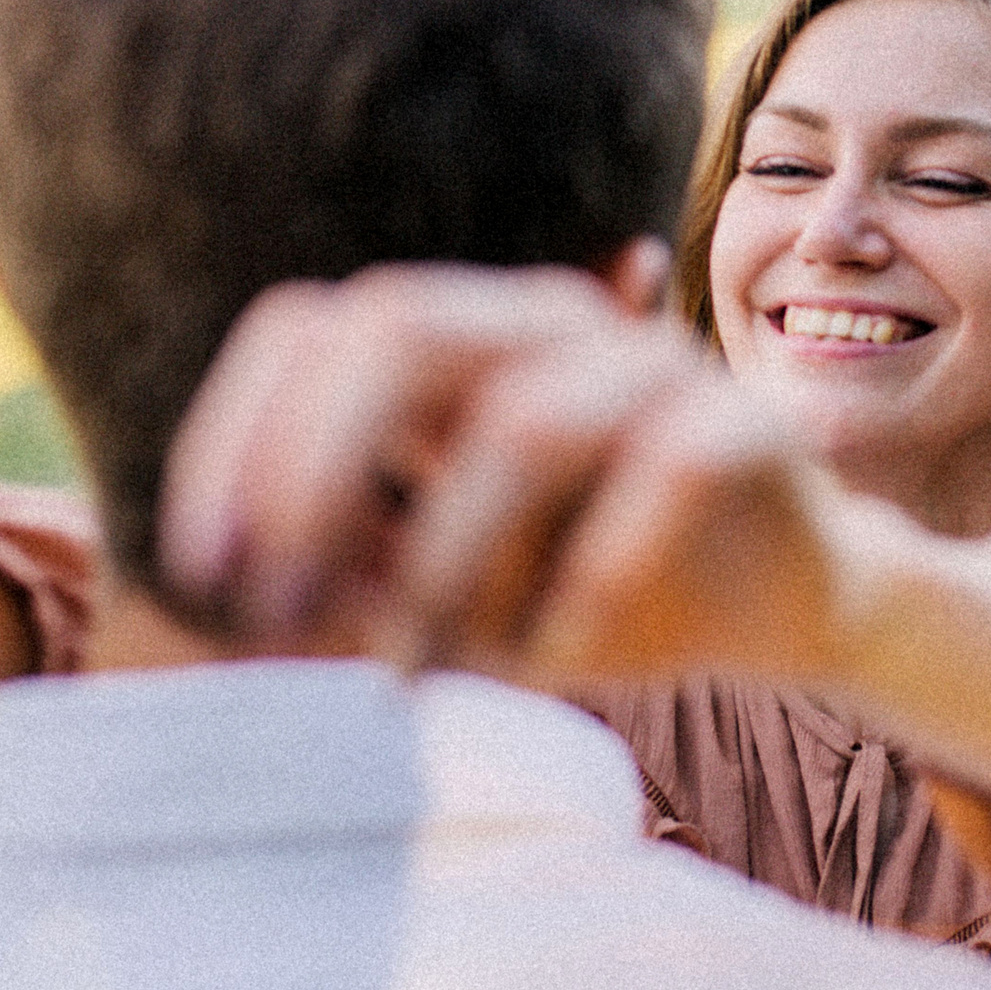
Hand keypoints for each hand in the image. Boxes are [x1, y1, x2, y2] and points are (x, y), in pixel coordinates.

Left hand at [159, 261, 696, 662]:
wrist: (785, 607)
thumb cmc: (594, 588)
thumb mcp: (448, 587)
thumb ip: (355, 566)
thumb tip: (237, 584)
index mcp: (465, 339)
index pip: (318, 326)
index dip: (238, 435)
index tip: (205, 568)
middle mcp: (552, 323)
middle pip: (403, 326)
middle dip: (317, 466)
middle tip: (281, 606)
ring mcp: (656, 363)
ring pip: (525, 422)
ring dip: (450, 561)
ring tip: (424, 666)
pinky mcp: (747, 422)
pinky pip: (662, 472)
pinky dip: (591, 574)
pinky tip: (557, 653)